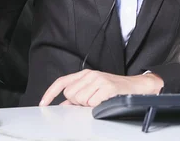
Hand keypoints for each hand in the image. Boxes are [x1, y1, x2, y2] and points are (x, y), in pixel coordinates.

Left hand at [39, 70, 163, 106]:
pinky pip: (92, 103)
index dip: (51, 93)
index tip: (43, 104)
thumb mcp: (93, 90)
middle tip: (92, 99)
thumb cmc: (114, 89)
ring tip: (99, 100)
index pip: (63, 82)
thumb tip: (62, 106)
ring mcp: (99, 79)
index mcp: (85, 74)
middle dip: (78, 101)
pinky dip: (97, 106)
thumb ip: (77, 97)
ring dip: (88, 105)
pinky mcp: (107, 87)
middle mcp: (90, 74)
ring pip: (80, 100)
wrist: (136, 87)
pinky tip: (104, 101)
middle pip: (70, 94)